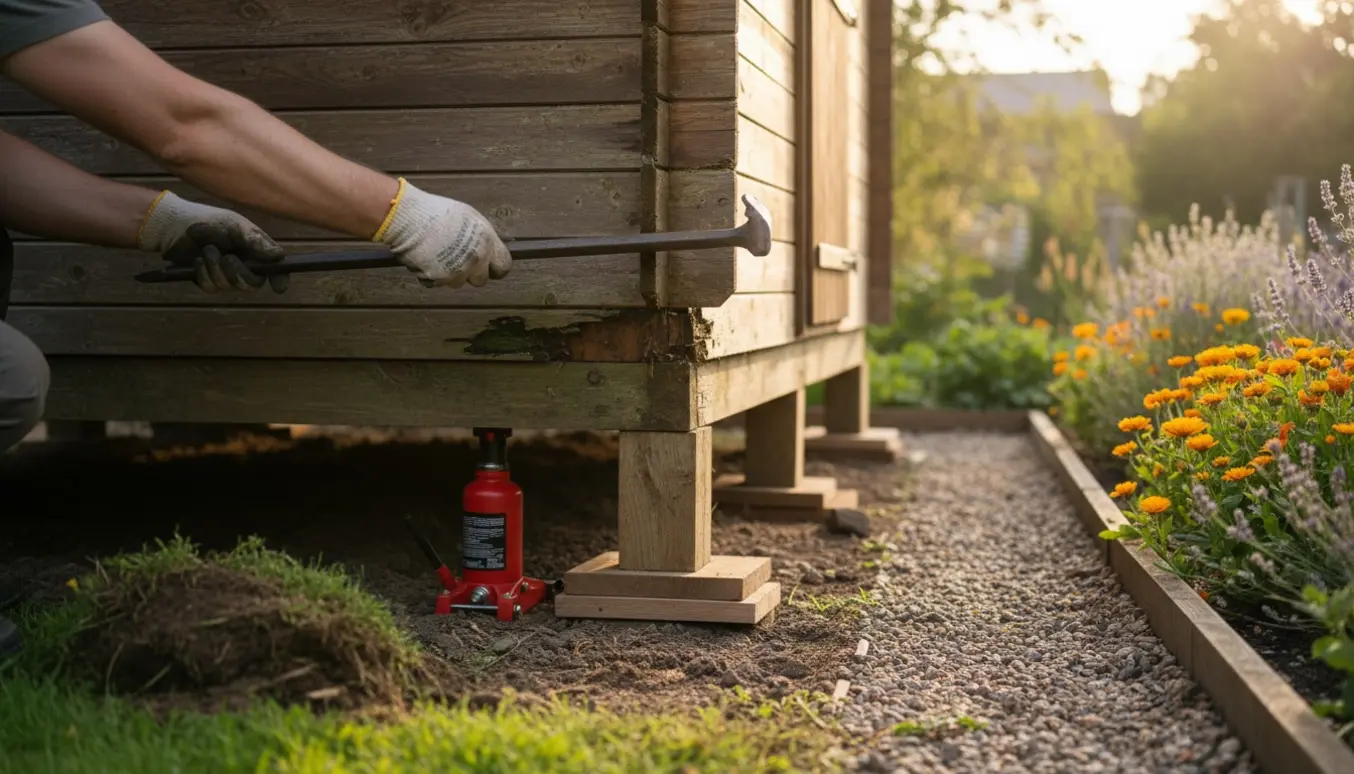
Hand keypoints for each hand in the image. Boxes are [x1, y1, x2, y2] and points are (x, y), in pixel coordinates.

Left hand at [136, 192, 288, 292]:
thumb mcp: (235, 226)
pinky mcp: (209, 281)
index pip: (275, 269)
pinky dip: (204, 273)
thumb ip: (256, 241)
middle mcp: (245, 265)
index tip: (278, 287)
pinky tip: (198, 261)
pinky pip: (212, 287)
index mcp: (257, 251)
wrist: (177, 226)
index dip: (279, 278)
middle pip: (252, 284)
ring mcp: (227, 275)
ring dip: (216, 268)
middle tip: (227, 257)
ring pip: (230, 286)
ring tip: (207, 250)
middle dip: (238, 273)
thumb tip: (278, 256)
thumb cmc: (210, 222)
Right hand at [375, 180, 511, 287]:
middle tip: (459, 260)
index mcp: (486, 242)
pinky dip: (433, 276)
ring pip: (458, 283)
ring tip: (439, 254)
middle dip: (472, 273)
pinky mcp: (439, 280)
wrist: (409, 218)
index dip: (495, 267)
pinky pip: (439, 283)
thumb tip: (487, 248)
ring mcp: (457, 272)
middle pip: (481, 280)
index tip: (490, 267)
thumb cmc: (437, 213)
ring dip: (451, 274)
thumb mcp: (469, 218)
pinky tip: (427, 259)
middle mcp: (476, 260)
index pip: (503, 266)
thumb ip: (482, 237)